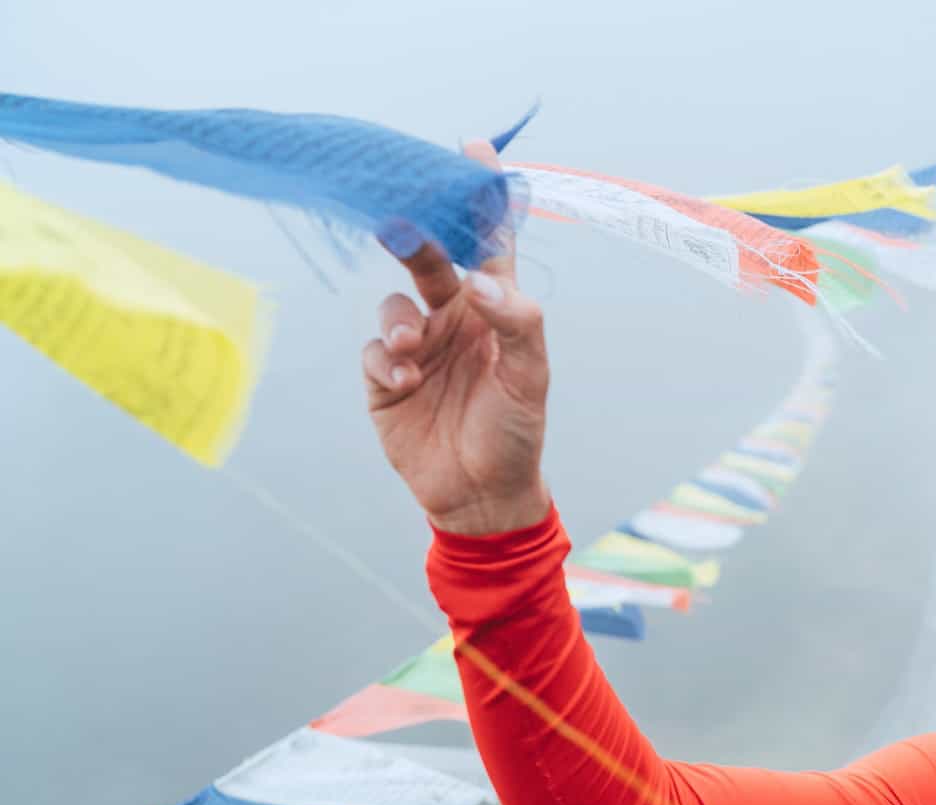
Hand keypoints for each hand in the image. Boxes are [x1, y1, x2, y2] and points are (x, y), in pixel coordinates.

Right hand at [363, 139, 552, 535]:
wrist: (480, 495)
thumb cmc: (514, 433)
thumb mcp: (530, 380)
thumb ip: (517, 324)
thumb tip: (484, 284)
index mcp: (496, 310)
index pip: (490, 243)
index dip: (481, 198)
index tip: (471, 147)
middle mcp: (455, 319)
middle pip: (430, 261)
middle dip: (415, 240)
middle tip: (400, 225)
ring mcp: (417, 345)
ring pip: (394, 305)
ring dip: (398, 322)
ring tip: (412, 350)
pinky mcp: (386, 377)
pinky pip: (375, 351)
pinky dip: (385, 361)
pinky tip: (403, 384)